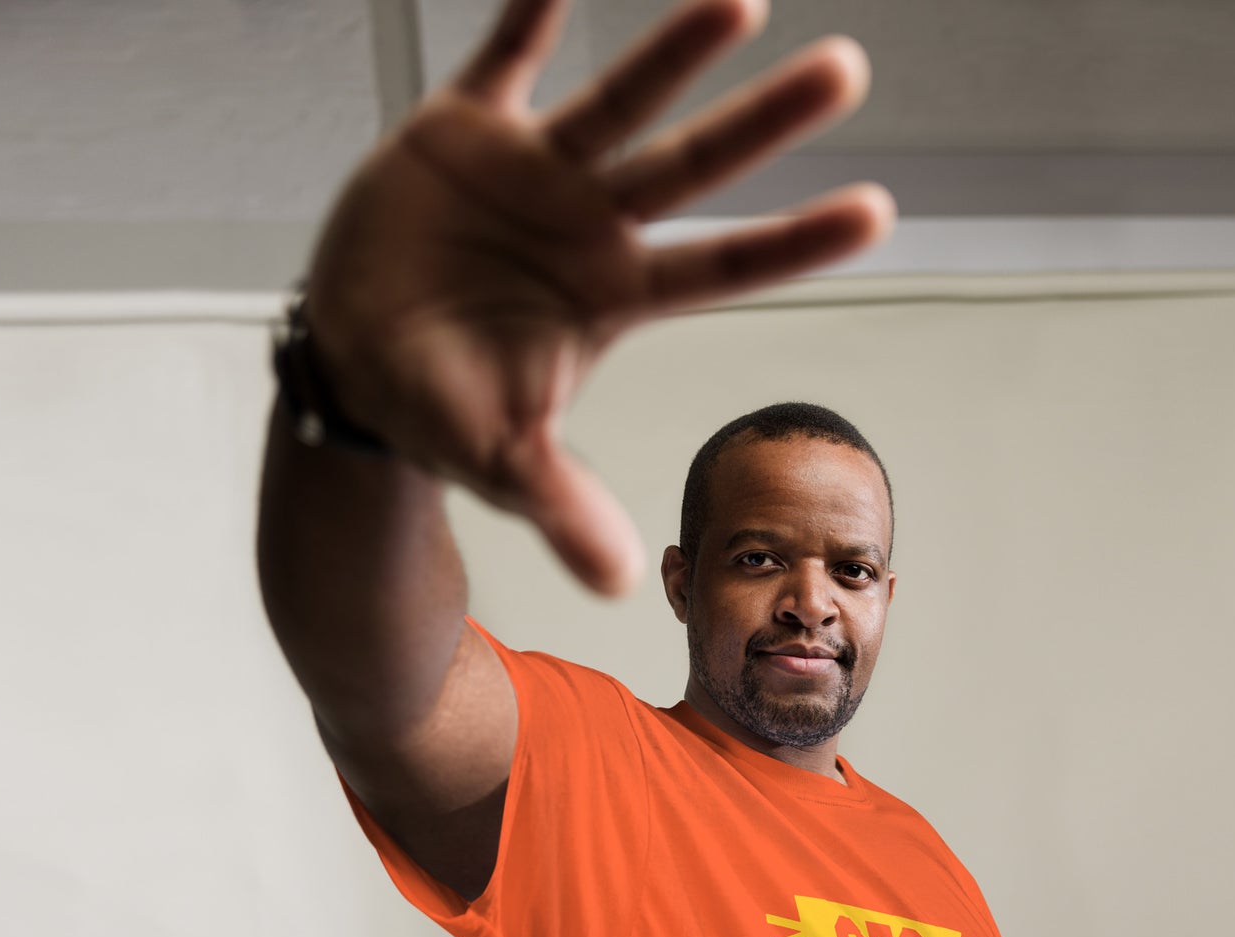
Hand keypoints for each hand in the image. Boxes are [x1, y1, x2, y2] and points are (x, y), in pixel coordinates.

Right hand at [303, 0, 894, 595]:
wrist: (356, 360)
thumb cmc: (441, 409)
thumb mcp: (502, 463)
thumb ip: (563, 506)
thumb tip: (619, 583)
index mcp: (612, 297)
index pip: (722, 268)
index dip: (795, 243)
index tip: (878, 213)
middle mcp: (589, 226)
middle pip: (692, 169)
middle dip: (764, 123)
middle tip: (848, 73)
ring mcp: (532, 173)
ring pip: (618, 100)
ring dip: (675, 51)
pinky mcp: (462, 131)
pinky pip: (503, 56)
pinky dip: (530, 12)